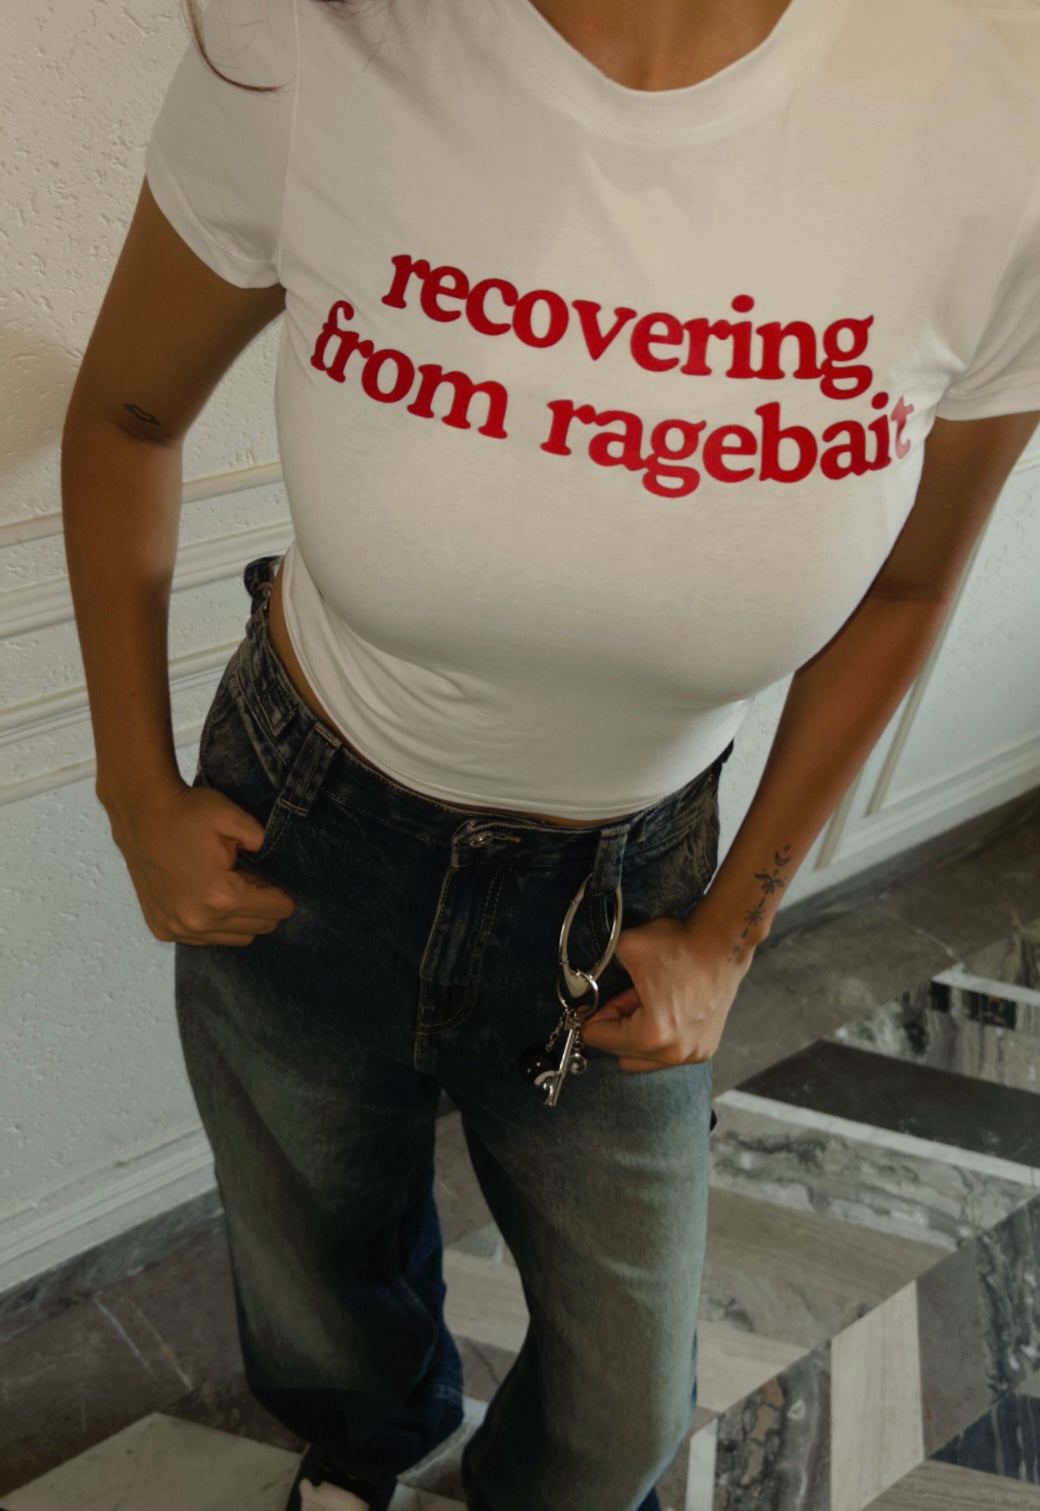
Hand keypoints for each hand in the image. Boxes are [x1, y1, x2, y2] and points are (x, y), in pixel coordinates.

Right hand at [108, 780, 295, 945]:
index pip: (276, 911)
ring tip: (228, 886)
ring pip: (235, 938)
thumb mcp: (235, 818)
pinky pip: (206, 938)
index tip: (273, 879)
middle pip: (259, 928)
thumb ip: (264, 841)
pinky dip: (214, 922)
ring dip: (239, 917)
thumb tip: (272, 860)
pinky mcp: (163, 929)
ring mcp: (177, 929)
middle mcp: (198, 921)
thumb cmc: (187, 813)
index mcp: (220, 897)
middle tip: (251, 879)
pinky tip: (206, 896)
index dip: (281, 893)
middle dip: (262, 905)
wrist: (141, 813)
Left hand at [579, 911, 749, 1071]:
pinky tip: (662, 1009)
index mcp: (651, 1034)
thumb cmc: (680, 946)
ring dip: (635, 1035)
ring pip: (643, 1059)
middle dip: (614, 1028)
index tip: (598, 1000)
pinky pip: (666, 1055)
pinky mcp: (704, 1049)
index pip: (599, 1039)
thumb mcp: (627, 947)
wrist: (722, 944)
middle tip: (622, 999)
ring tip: (643, 1004)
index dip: (593, 1015)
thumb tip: (582, 981)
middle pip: (619, 1053)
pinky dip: (657, 1038)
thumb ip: (598, 966)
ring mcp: (692, 1054)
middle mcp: (674, 1053)